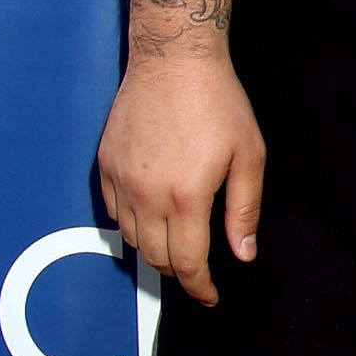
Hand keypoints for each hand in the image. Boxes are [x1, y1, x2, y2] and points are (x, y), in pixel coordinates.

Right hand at [96, 51, 264, 306]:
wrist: (174, 59)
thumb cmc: (218, 103)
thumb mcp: (249, 156)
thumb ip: (244, 211)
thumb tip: (243, 254)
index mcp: (186, 196)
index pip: (187, 263)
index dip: (199, 287)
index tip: (209, 296)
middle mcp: (147, 194)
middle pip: (156, 258)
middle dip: (179, 272)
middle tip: (198, 268)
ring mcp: (121, 179)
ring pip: (131, 239)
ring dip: (154, 249)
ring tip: (176, 240)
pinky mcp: (106, 164)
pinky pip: (113, 211)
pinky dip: (131, 224)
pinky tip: (151, 214)